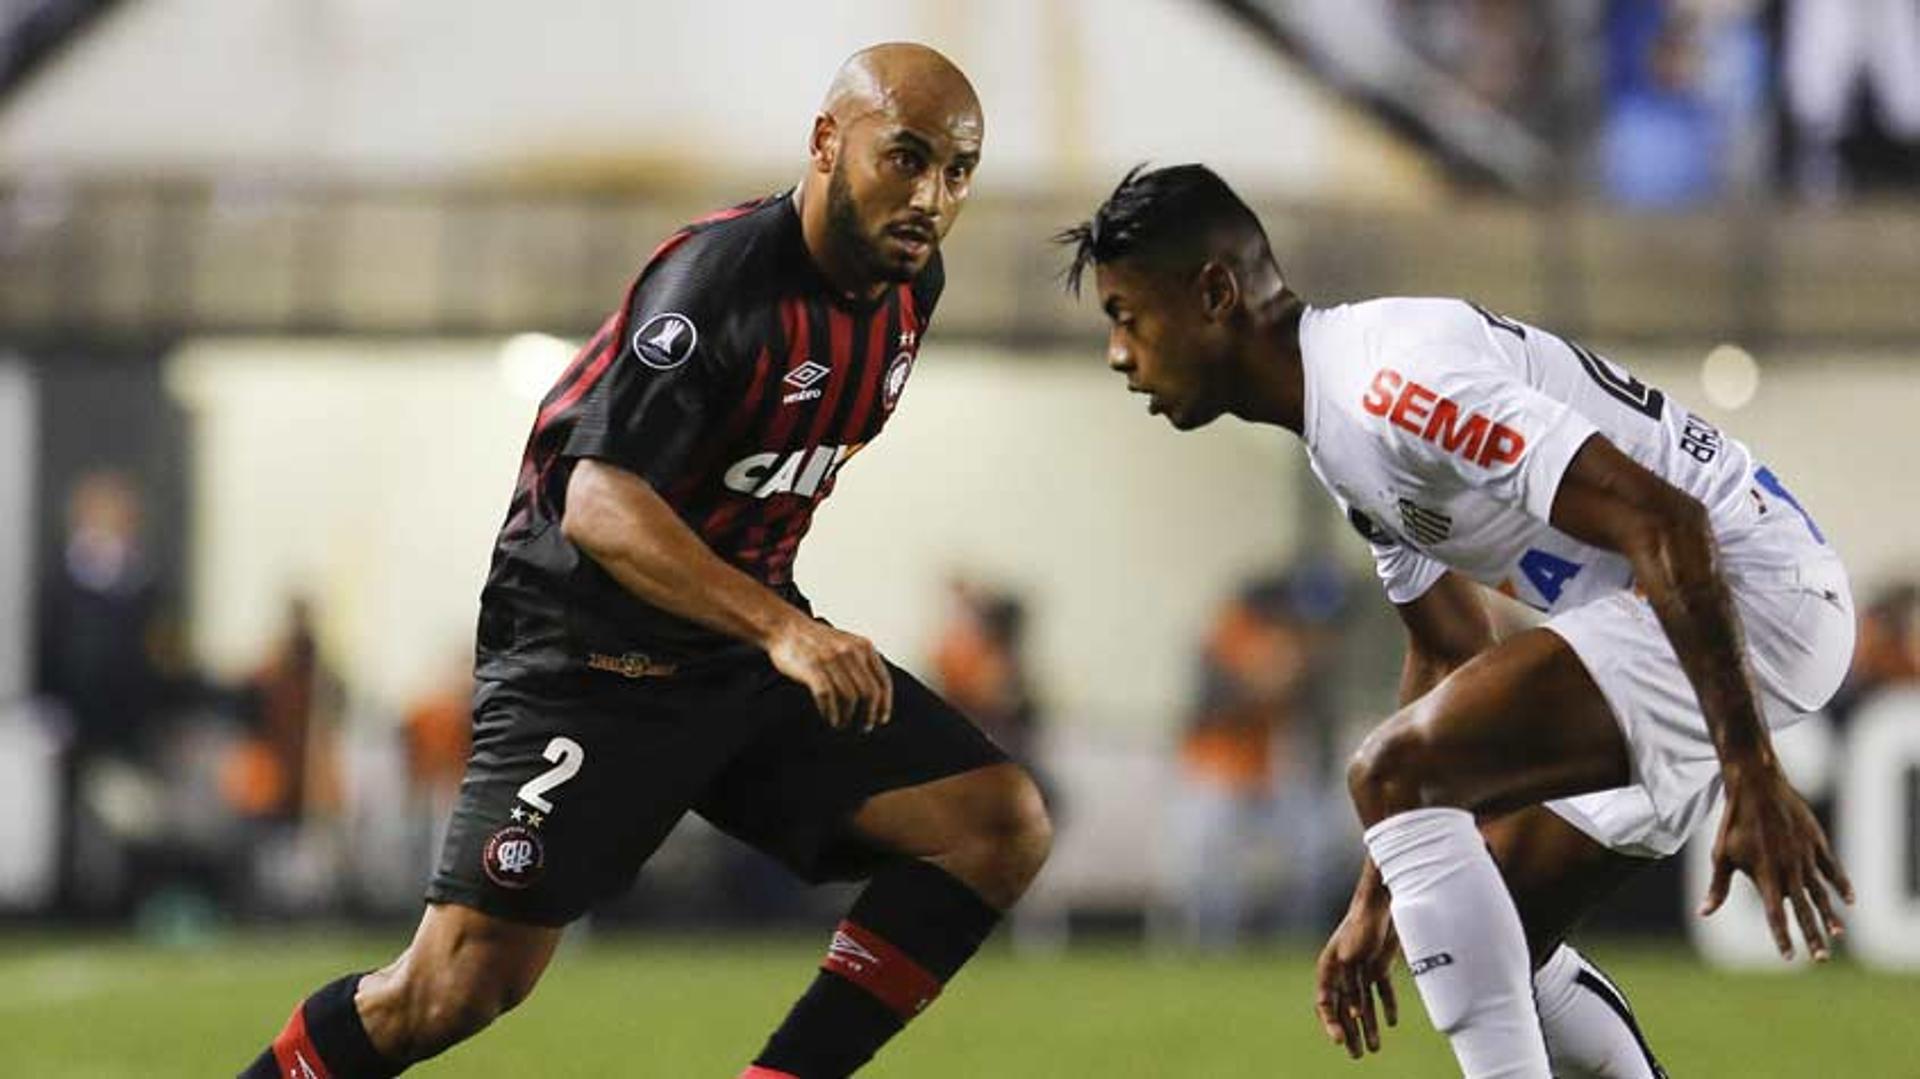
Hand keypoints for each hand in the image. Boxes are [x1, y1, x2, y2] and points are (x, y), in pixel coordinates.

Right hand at [764, 615, 893, 731]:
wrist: (786, 627)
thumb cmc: (816, 641)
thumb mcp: (847, 644)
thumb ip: (862, 664)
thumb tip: (874, 698)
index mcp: (864, 647)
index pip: (883, 681)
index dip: (885, 705)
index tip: (881, 719)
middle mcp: (850, 652)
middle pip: (870, 693)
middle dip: (868, 716)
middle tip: (862, 727)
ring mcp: (831, 659)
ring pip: (850, 698)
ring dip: (847, 718)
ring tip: (841, 725)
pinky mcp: (812, 668)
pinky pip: (827, 697)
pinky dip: (830, 713)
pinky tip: (829, 719)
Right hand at [1314, 898, 1399, 1058]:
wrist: (1381, 903)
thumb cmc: (1362, 924)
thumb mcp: (1350, 952)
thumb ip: (1349, 984)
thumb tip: (1352, 1012)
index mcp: (1328, 968)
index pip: (1324, 1004)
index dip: (1330, 1024)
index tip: (1340, 1040)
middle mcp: (1342, 972)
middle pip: (1343, 1009)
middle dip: (1350, 1033)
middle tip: (1358, 1055)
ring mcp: (1360, 970)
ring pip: (1362, 1005)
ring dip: (1369, 1026)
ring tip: (1375, 1048)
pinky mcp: (1378, 965)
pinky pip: (1381, 992)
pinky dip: (1386, 1006)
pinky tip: (1391, 1023)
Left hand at [1700, 763, 1853, 960]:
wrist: (1756, 787)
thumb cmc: (1734, 823)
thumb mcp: (1721, 856)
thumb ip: (1718, 888)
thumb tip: (1703, 913)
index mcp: (1764, 875)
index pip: (1774, 915)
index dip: (1781, 937)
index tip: (1788, 958)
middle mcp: (1788, 869)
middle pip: (1802, 910)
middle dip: (1812, 936)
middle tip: (1821, 959)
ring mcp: (1805, 856)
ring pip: (1821, 893)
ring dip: (1830, 915)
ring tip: (1837, 935)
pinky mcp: (1816, 842)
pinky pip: (1833, 869)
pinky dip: (1842, 885)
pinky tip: (1849, 901)